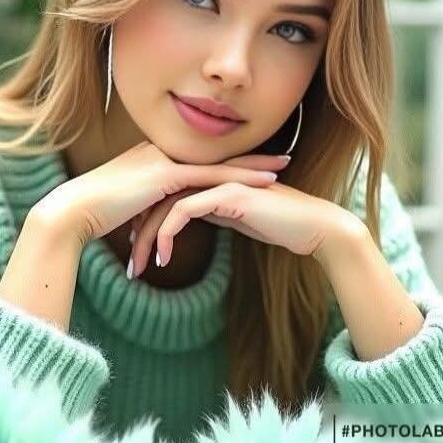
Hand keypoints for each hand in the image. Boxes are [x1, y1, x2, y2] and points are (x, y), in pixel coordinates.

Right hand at [29, 139, 288, 248]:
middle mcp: (161, 152)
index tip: (252, 163)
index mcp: (153, 157)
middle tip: (281, 158)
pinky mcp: (165, 176)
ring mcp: (164, 161)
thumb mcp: (126, 205)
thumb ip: (145, 205)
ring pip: (219, 163)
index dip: (227, 160)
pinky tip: (264, 182)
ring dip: (254, 166)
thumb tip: (157, 219)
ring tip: (283, 167)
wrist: (72, 210)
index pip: (199, 158)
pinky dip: (241, 178)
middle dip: (250, 157)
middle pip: (215, 155)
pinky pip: (211, 177)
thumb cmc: (93, 212)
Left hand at [128, 175, 351, 275]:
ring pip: (164, 206)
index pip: (163, 196)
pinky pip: (183, 211)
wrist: (313, 227)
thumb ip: (213, 212)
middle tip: (129, 267)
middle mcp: (209, 174)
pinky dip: (167, 234)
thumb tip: (190, 218)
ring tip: (139, 268)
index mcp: (208, 178)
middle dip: (138, 234)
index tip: (135, 252)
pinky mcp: (226, 194)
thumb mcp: (236, 217)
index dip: (144, 224)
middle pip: (157, 199)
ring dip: (146, 239)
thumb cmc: (279, 224)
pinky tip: (164, 258)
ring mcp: (218, 180)